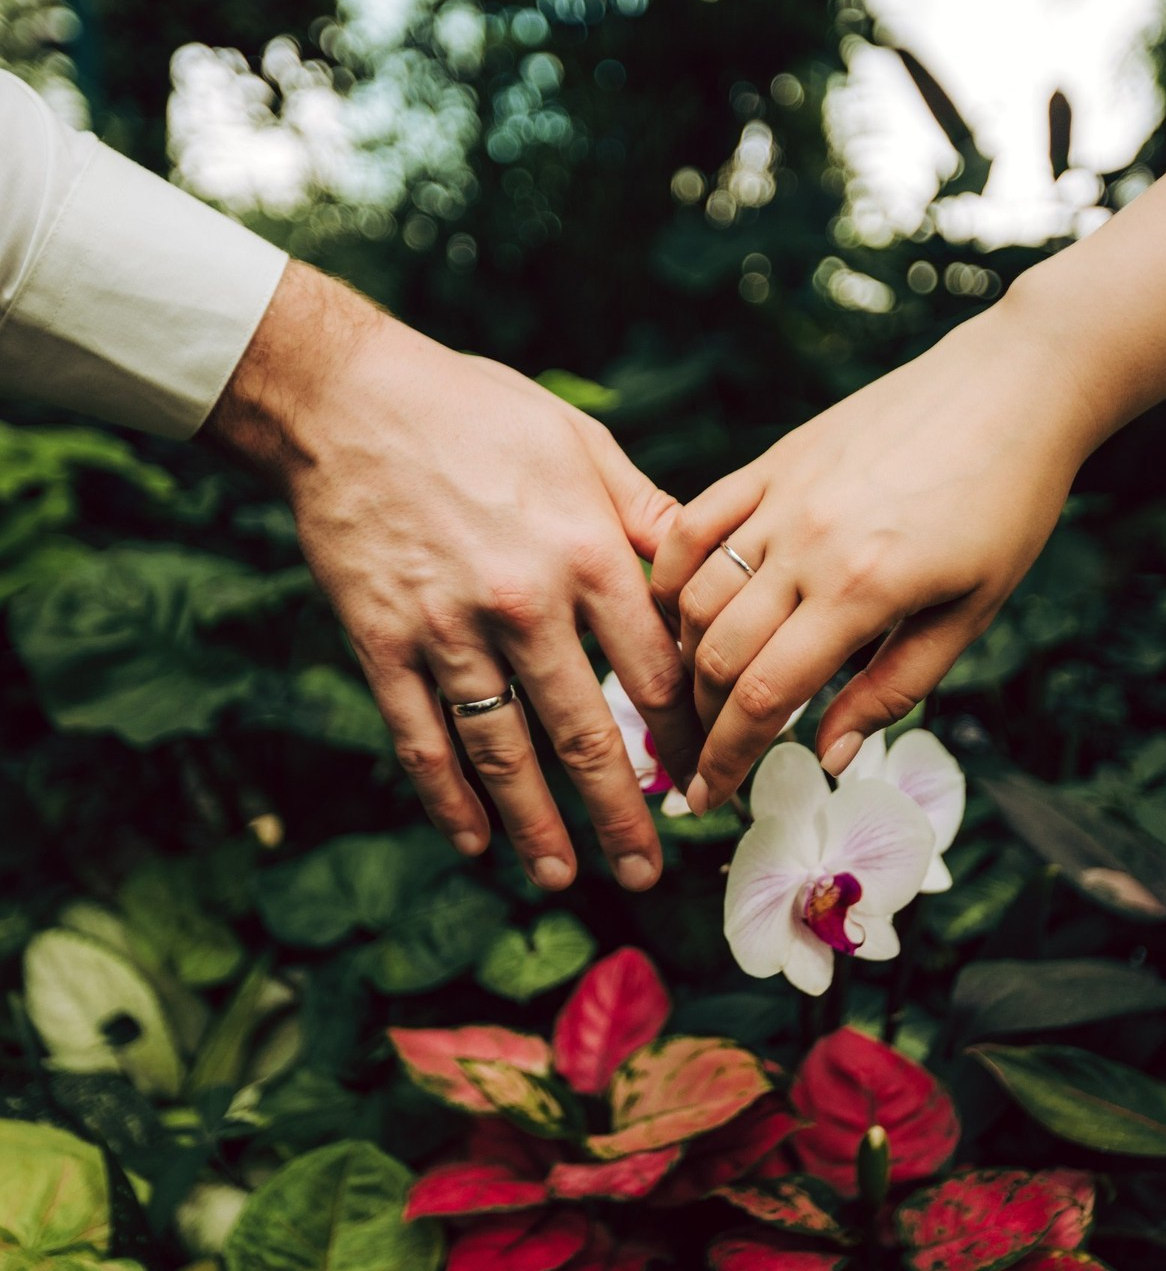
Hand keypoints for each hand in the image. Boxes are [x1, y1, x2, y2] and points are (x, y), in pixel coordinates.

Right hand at [204, 262, 699, 888]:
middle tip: (646, 869)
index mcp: (588, 553)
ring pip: (504, 753)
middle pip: (588, 734)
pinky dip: (446, 797)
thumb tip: (704, 572)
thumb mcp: (582, 446)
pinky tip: (473, 841)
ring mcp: (448, 631)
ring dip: (537, 825)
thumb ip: (647, 517)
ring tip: (562, 876)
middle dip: (622, 813)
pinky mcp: (383, 643)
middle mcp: (525, 604)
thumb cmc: (479, 414)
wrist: (350, 401)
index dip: (684, 735)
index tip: (699, 774)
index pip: (656, 673)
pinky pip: (421, 738)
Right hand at [651, 296, 1098, 812]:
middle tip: (706, 754)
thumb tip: (831, 754)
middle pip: (715, 654)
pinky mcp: (771, 462)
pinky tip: (675, 607)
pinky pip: (693, 522)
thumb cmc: (1009, 504)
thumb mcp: (972, 611)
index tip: (710, 795)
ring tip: (698, 691)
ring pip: (695, 594)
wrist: (1014, 387)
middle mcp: (807, 544)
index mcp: (863, 590)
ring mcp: (781, 497)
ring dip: (683, 655)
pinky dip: (670, 572)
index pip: (764, 696)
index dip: (729, 756)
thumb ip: (894, 686)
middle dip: (700, 720)